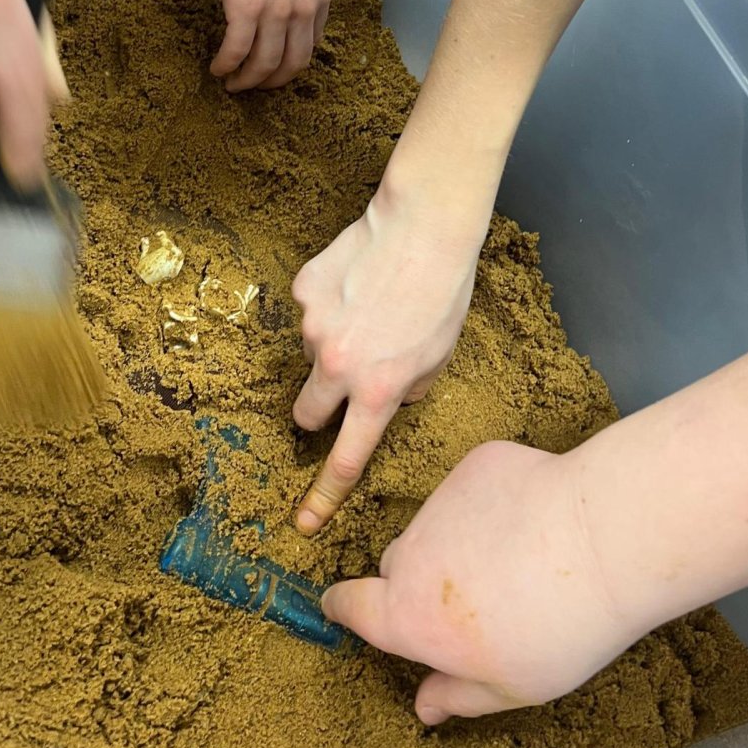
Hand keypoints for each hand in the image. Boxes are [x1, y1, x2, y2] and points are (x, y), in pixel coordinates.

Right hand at [174, 0, 331, 90]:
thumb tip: (267, 1)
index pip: (311, 46)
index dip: (289, 64)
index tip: (271, 69)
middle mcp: (306, 7)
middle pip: (292, 64)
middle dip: (270, 82)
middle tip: (250, 86)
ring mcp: (278, 10)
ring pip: (265, 64)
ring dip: (247, 81)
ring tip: (230, 84)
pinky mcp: (248, 7)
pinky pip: (238, 50)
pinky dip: (227, 65)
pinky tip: (216, 69)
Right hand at [291, 178, 490, 533]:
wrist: (424, 226)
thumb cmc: (443, 293)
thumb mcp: (438, 357)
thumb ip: (404, 390)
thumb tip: (383, 399)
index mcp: (379, 391)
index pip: (345, 459)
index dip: (324, 495)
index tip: (306, 520)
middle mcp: (338, 365)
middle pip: (306, 412)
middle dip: (316, 409)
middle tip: (341, 382)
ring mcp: (314, 326)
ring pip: (311, 353)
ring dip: (333, 343)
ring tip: (372, 306)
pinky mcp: (304, 291)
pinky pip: (310, 310)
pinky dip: (329, 303)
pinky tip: (359, 279)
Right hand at [323, 441, 635, 721]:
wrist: (603, 539)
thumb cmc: (560, 628)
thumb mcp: (513, 687)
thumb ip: (458, 696)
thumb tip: (425, 706)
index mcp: (409, 616)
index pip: (351, 605)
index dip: (343, 606)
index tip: (342, 606)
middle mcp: (412, 553)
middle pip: (397, 567)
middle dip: (419, 582)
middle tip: (477, 600)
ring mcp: (442, 502)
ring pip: (438, 525)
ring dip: (460, 541)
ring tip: (523, 560)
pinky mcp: (477, 465)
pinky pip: (474, 489)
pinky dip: (495, 504)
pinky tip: (539, 521)